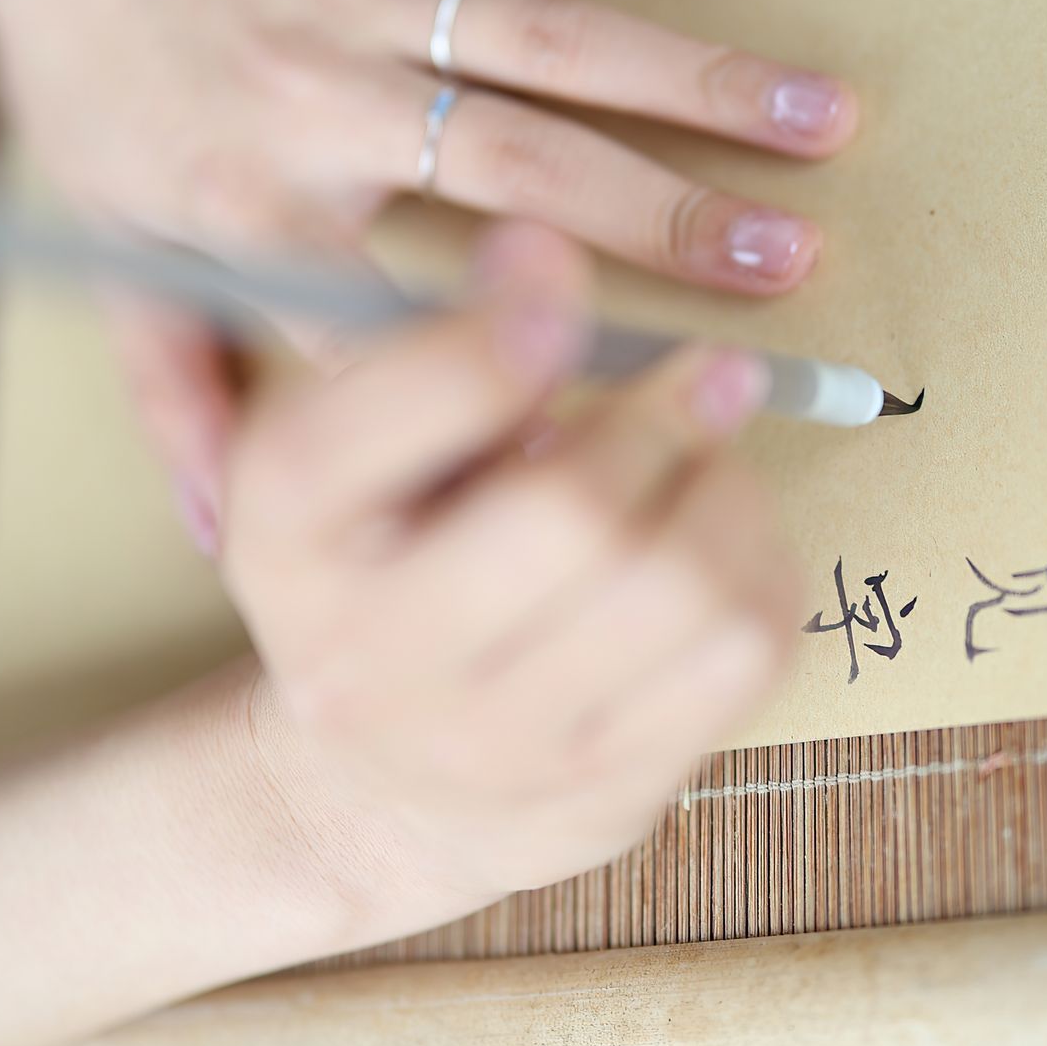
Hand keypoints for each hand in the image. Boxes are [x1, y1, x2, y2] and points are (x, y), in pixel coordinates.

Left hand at [0, 0, 856, 535]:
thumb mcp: (104, 248)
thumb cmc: (87, 72)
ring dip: (702, 80)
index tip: (626, 442)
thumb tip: (219, 538)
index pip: (399, 323)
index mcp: (259, 203)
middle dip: (672, 223)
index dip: (514, 389)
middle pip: (526, 174)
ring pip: (563, 41)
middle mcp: (329, 97)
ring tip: (825, 122)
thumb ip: (174, 393)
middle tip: (795, 270)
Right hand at [220, 223, 799, 909]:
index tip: (553, 261)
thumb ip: (430, 357)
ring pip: (681, 586)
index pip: (405, 413)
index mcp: (285, 534)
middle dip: (662, 416)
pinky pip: (741, 652)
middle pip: (571, 511)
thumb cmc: (386, 561)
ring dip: (725, 489)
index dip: (506, 323)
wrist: (382, 786)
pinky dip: (761, 567)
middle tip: (709, 368)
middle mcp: (367, 655)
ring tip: (714, 457)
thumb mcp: (349, 454)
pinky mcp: (600, 791)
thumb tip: (544, 254)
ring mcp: (489, 745)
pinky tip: (726, 538)